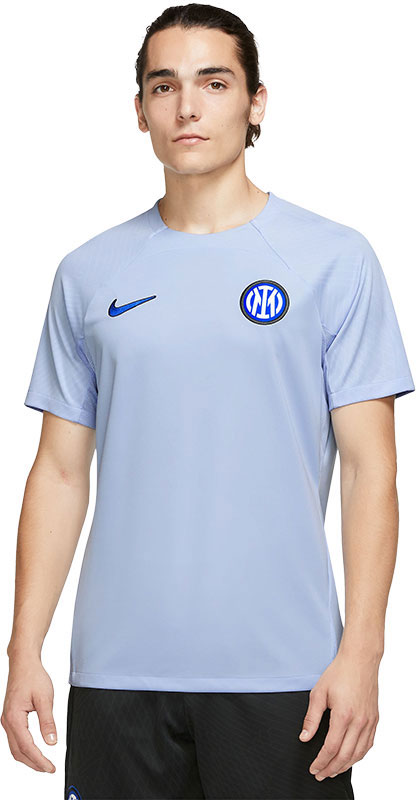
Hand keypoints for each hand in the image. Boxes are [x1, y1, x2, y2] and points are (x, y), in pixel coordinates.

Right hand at [1, 652, 56, 772]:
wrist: (23, 663)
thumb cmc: (33, 676)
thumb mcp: (45, 698)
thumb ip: (48, 721)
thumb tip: (52, 742)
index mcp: (14, 718)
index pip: (27, 747)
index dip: (39, 760)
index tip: (51, 767)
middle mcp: (7, 721)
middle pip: (18, 752)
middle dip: (33, 763)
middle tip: (49, 769)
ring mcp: (7, 720)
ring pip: (15, 748)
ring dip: (28, 758)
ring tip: (43, 763)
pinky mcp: (10, 718)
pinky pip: (14, 739)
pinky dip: (24, 749)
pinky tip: (34, 750)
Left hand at [298, 649, 379, 780]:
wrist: (360, 660)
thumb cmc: (339, 673)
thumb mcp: (318, 693)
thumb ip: (311, 718)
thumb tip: (304, 737)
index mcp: (343, 715)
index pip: (331, 748)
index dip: (321, 761)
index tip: (313, 768)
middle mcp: (359, 722)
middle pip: (345, 756)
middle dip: (331, 768)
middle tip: (320, 774)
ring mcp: (369, 722)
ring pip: (358, 754)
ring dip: (345, 766)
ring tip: (333, 771)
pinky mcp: (374, 719)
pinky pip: (368, 745)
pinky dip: (358, 756)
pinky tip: (350, 758)